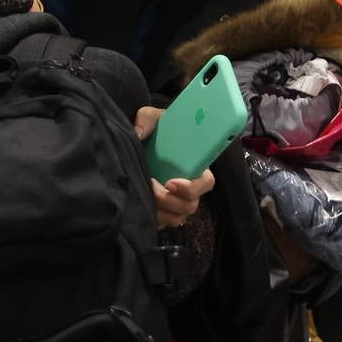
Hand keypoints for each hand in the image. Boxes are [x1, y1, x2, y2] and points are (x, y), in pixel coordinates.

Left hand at [133, 106, 215, 228]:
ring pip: (178, 217)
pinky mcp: (163, 212)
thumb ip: (146, 119)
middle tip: (152, 187)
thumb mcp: (150, 117)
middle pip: (191, 204)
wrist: (135, 147)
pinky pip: (164, 223)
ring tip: (144, 194)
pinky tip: (142, 204)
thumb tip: (139, 133)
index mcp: (194, 165)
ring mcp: (177, 201)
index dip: (193, 187)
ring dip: (161, 210)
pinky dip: (154, 217)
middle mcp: (189, 186)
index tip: (172, 183)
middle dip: (171, 200)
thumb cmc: (152, 133)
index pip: (207, 182)